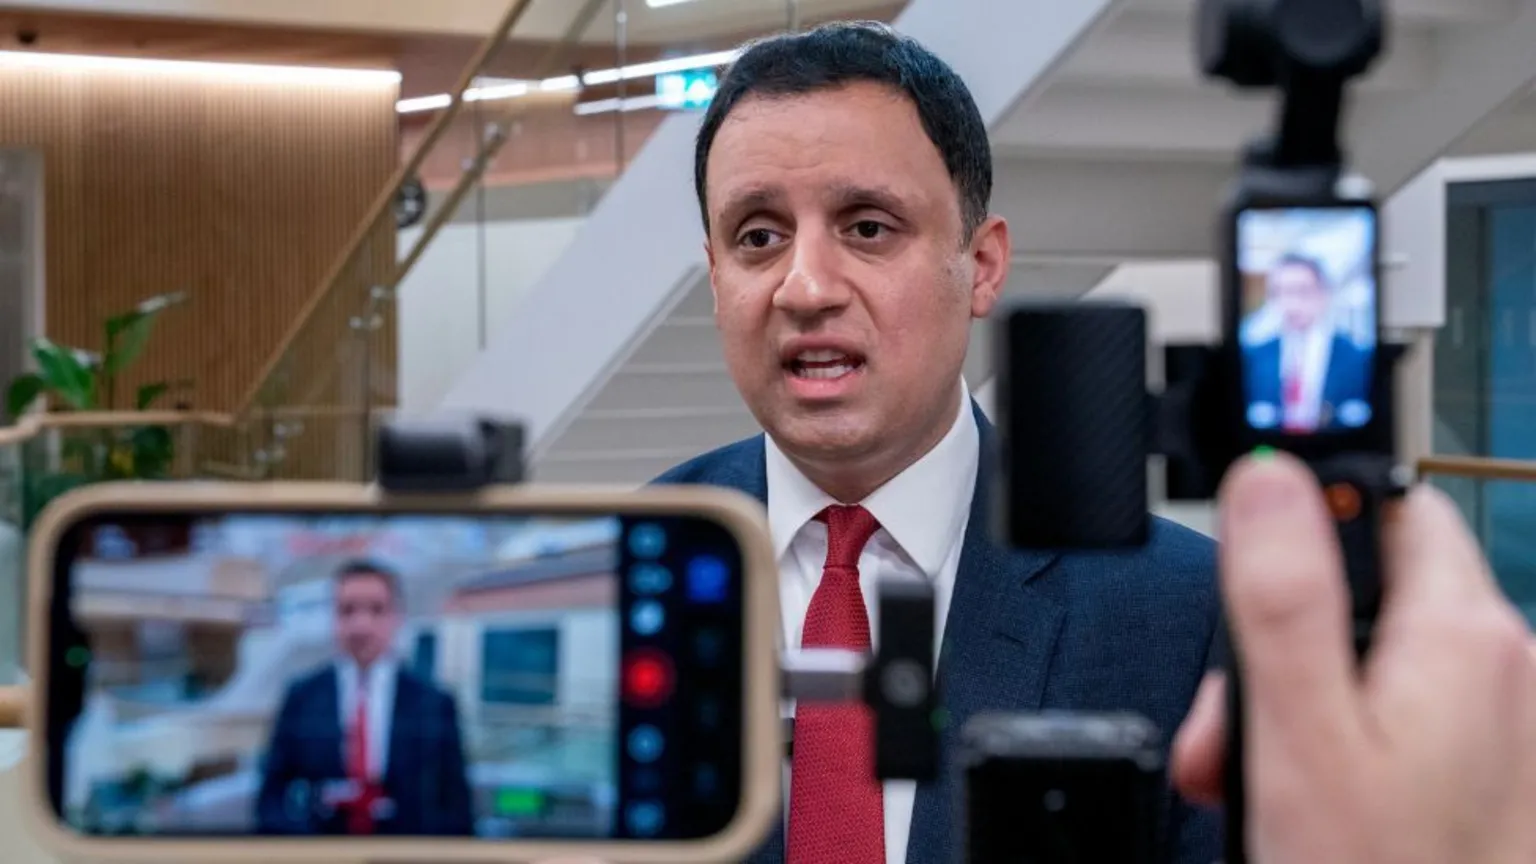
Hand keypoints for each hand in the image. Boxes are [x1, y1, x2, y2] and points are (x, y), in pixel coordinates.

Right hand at [1171, 452, 1535, 863]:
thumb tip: (1268, 479)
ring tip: (1251, 774)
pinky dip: (1338, 738)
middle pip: (1370, 590)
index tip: (1247, 553)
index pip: (1387, 502)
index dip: (1306, 517)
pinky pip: (1399, 716)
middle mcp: (1502, 667)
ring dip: (1296, 696)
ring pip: (1375, 658)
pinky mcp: (1488, 770)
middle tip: (1231, 719)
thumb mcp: (1300, 736)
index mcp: (1462, 635)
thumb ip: (1281, 596)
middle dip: (1278, 637)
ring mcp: (1500, 724)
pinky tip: (1298, 793)